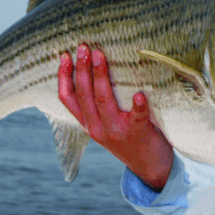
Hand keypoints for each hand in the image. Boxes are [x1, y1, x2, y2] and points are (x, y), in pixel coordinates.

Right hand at [58, 44, 173, 190]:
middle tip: (83, 46)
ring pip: (103, 101)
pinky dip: (138, 106)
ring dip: (101, 76)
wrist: (150, 168)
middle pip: (85, 95)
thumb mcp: (106, 124)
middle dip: (82, 68)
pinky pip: (137, 118)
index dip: (63, 77)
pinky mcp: (138, 133)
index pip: (68, 99)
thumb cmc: (129, 138)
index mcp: (88, 124)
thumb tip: (96, 67)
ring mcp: (117, 131)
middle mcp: (98, 128)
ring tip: (100, 55)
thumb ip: (98, 106)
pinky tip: (139, 94)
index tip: (64, 55)